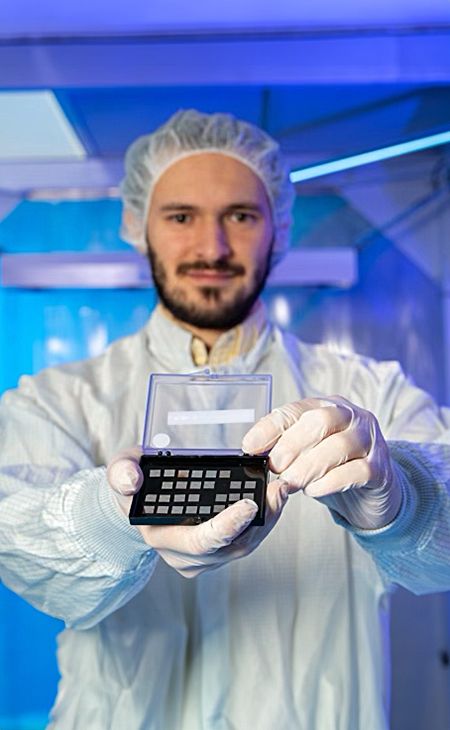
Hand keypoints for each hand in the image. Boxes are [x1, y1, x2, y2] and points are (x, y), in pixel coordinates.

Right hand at [107, 448, 288, 576]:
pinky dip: (263, 522)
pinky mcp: (216, 553)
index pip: (200, 541)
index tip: (248, 504)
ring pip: (243, 547)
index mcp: (159, 535)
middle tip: (278, 490)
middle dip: (259, 521)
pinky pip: (245, 542)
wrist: (137, 499)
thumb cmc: (133, 481)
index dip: (226, 527)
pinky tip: (273, 499)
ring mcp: (201, 558)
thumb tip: (131, 480)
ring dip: (267, 521)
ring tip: (281, 490)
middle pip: (231, 547)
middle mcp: (182, 555)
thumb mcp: (120, 469)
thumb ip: (122, 473)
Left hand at [242, 396, 402, 529]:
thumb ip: (285, 447)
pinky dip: (331, 482)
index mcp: (328, 407)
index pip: (296, 409)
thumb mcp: (307, 453)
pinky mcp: (380, 468)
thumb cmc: (335, 468)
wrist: (373, 493)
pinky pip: (356, 471)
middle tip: (275, 466)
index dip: (271, 427)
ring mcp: (370, 441)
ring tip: (292, 483)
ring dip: (309, 466)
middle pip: (320, 421)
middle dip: (292, 444)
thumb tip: (253, 451)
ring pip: (339, 446)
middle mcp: (352, 417)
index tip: (250, 446)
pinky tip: (315, 490)